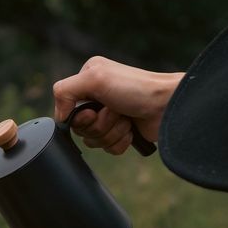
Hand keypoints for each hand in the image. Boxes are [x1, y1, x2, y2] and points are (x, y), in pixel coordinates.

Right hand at [53, 56, 183, 154]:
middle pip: (81, 128)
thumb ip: (64, 91)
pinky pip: (109, 148)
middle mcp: (97, 96)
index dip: (80, 118)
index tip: (95, 111)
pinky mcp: (122, 131)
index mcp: (88, 79)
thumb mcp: (94, 78)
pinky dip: (120, 142)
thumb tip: (60, 116)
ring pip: (94, 140)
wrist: (167, 106)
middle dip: (99, 125)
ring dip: (111, 133)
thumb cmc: (135, 89)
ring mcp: (110, 115)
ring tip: (126, 119)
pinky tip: (132, 130)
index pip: (67, 110)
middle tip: (115, 112)